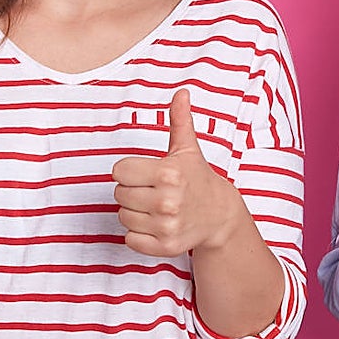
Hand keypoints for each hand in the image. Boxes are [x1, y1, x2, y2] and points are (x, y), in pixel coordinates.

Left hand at [113, 89, 238, 257]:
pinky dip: (139, 234)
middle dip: (133, 191)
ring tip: (156, 207)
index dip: (130, 171)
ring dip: (135, 212)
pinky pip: (130, 239)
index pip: (119, 171)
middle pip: (119, 194)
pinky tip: (156, 224)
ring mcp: (166, 225)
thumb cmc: (197, 178)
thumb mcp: (188, 149)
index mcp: (168, 173)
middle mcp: (167, 200)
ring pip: (123, 216)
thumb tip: (182, 92)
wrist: (219, 215)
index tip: (147, 173)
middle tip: (154, 190)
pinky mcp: (165, 246)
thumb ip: (179, 120)